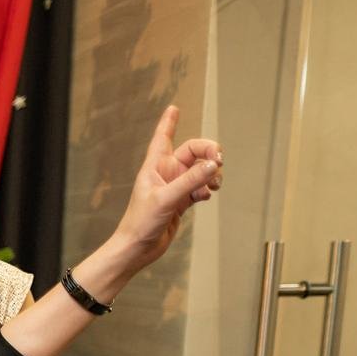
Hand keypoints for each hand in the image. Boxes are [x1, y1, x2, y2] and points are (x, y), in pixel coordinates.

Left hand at [104, 106, 222, 276]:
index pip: (163, 137)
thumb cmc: (141, 222)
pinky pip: (201, 187)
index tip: (173, 108)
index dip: (169, 122)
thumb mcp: (166, 198)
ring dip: (211, 173)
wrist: (138, 247)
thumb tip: (213, 165)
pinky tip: (204, 197)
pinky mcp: (182, 200)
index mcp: (155, 166)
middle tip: (218, 162)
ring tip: (214, 183)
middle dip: (209, 154)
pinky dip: (207, 189)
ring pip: (201, 170)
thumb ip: (191, 181)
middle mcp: (166, 173)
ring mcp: (175, 186)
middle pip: (194, 151)